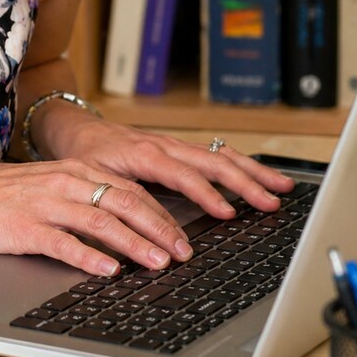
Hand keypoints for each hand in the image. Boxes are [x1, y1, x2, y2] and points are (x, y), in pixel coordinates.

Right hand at [0, 159, 192, 277]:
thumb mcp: (45, 184)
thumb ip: (80, 195)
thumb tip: (120, 217)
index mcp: (71, 170)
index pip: (127, 189)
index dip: (158, 212)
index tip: (180, 234)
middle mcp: (63, 182)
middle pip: (122, 202)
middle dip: (159, 228)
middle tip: (183, 252)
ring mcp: (45, 204)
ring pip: (101, 222)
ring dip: (134, 243)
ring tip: (157, 263)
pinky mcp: (27, 227)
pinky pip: (64, 243)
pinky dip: (89, 256)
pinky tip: (108, 269)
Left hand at [49, 113, 294, 220]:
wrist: (75, 128)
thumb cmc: (84, 153)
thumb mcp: (97, 177)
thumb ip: (125, 198)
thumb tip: (152, 229)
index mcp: (145, 153)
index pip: (183, 175)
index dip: (207, 194)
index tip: (229, 213)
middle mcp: (164, 145)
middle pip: (211, 162)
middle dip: (245, 182)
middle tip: (272, 202)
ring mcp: (173, 145)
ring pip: (217, 154)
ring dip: (250, 170)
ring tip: (280, 186)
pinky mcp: (176, 148)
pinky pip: (211, 153)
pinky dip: (237, 163)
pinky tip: (254, 174)